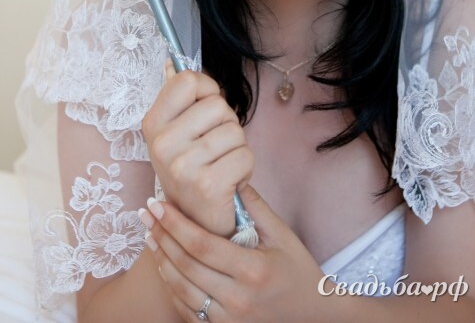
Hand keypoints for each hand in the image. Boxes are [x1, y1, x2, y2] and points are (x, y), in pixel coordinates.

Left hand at [139, 184, 325, 322]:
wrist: (316, 319)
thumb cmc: (300, 273)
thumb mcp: (283, 236)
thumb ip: (256, 208)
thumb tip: (231, 179)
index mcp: (252, 271)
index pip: (201, 244)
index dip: (175, 223)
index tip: (158, 204)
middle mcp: (237, 299)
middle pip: (185, 265)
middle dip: (161, 236)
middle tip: (145, 214)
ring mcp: (228, 320)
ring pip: (181, 289)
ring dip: (161, 260)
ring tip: (149, 236)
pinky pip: (187, 310)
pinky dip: (171, 286)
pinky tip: (164, 265)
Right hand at [142, 61, 254, 236]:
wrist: (196, 224)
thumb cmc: (191, 170)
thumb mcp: (176, 132)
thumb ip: (177, 97)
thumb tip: (172, 62)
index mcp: (153, 124)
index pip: (188, 80)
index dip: (207, 91)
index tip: (205, 113)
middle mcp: (162, 143)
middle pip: (218, 105)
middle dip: (226, 124)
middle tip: (214, 148)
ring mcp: (182, 166)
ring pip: (235, 130)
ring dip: (237, 148)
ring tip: (221, 165)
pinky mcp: (207, 185)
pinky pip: (245, 155)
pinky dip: (245, 168)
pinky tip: (229, 182)